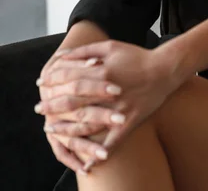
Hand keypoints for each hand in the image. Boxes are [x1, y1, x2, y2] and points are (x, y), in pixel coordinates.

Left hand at [39, 40, 183, 168]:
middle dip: (53, 106)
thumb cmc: (136, 55)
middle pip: (72, 102)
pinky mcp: (131, 121)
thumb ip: (84, 51)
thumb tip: (61, 56)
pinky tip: (89, 163)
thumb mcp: (110, 47)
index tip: (41, 83)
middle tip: (40, 109)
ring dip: (67, 130)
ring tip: (52, 131)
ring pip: (87, 124)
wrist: (165, 68)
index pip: (68, 77)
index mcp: (101, 71)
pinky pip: (114, 141)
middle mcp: (107, 92)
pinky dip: (101, 153)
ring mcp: (118, 109)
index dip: (52, 80)